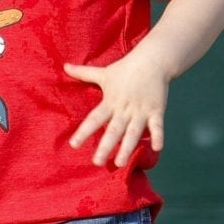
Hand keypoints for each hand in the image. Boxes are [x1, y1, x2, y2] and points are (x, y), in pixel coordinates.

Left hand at [63, 53, 169, 167]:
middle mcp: (124, 108)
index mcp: (110, 101)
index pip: (94, 118)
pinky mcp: (156, 110)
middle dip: (106, 146)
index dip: (84, 132)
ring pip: (133, 132)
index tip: (73, 145)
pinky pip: (157, 125)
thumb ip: (83, 73)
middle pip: (113, 129)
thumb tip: (65, 66)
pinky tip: (156, 148)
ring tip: (120, 163)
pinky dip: (158, 136)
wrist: (152, 60)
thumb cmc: (125, 68)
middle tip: (97, 162)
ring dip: (127, 147)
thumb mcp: (103, 72)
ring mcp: (141, 110)